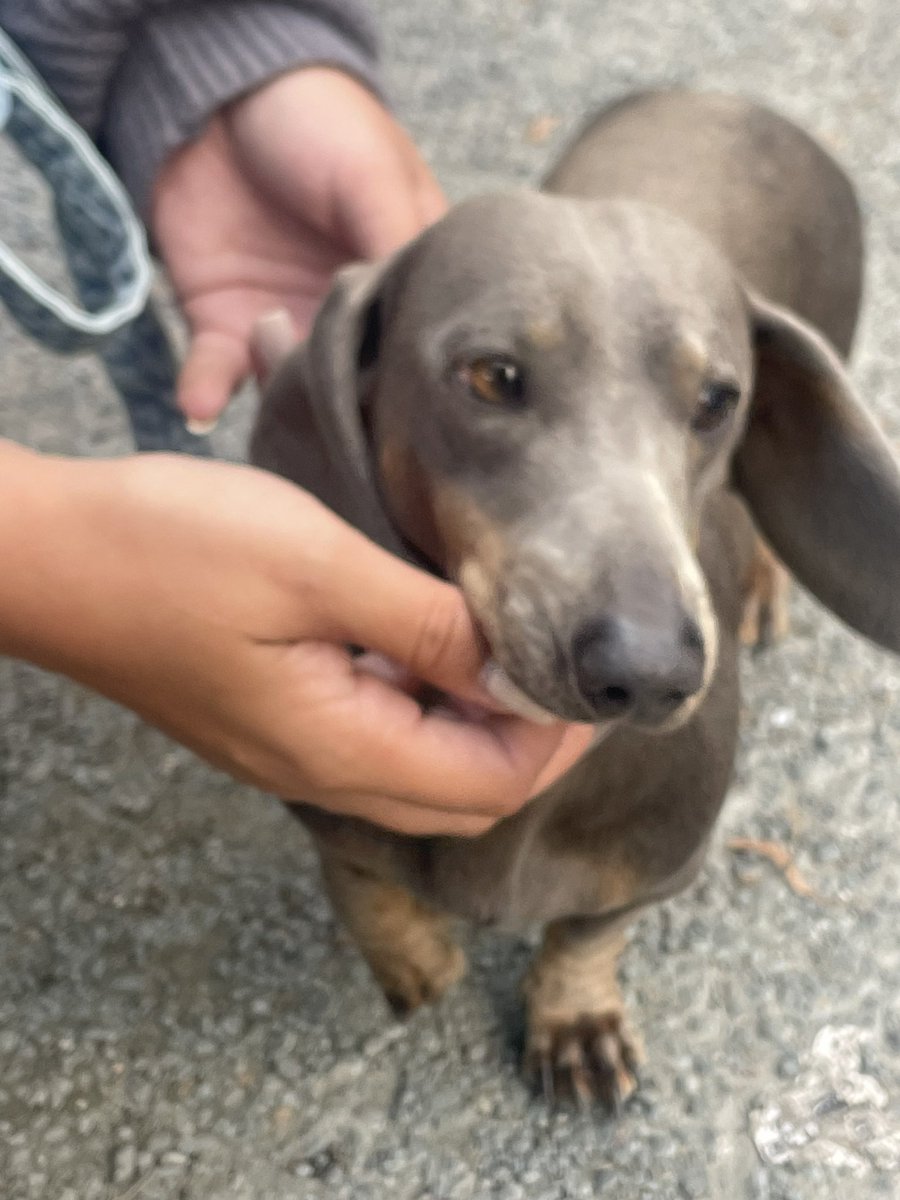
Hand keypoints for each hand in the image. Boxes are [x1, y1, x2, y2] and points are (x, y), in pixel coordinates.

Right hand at [1, 446, 586, 836]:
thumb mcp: (317, 568)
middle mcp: (316, 767)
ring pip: (416, 766)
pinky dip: (420, 700)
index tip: (584, 673)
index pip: (489, 785)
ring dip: (473, 719)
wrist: (47, 557)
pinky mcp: (267, 716)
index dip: (553, 739)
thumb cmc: (170, 549)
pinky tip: (423, 634)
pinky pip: (370, 734)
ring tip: (504, 641)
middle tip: (558, 661)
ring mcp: (287, 748)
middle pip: (460, 793)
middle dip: (526, 739)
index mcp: (338, 746)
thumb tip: (517, 666)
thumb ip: (426, 625)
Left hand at [151, 67, 445, 424]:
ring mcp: (287, 325)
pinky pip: (218, 374)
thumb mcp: (374, 176)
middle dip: (346, 409)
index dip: (411, 378)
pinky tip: (200, 405)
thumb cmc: (317, 119)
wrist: (215, 89)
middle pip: (356, 387)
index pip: (416, 346)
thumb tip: (419, 332)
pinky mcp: (225, 326)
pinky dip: (207, 394)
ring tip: (281, 406)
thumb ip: (396, 246)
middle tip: (340, 423)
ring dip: (285, 405)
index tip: (405, 402)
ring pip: (293, 393)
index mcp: (401, 283)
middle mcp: (349, 318)